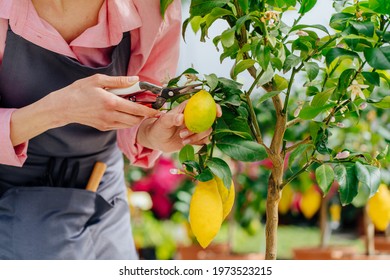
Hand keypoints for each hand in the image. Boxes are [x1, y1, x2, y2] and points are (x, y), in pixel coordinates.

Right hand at [10, 74, 158, 145]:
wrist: (63, 107)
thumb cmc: (79, 91)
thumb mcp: (98, 80)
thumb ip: (119, 81)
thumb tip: (136, 79)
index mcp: (111, 103)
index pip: (137, 109)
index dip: (150, 110)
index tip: (158, 110)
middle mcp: (111, 116)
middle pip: (136, 119)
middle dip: (144, 114)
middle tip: (148, 106)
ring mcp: (107, 124)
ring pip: (129, 124)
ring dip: (136, 118)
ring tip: (137, 108)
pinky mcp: (103, 128)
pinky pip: (120, 126)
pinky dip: (126, 121)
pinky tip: (124, 112)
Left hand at [137, 101, 221, 152]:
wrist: (157, 140)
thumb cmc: (159, 127)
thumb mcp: (163, 121)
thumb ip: (172, 118)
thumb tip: (181, 118)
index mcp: (188, 108)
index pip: (205, 104)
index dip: (214, 107)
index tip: (217, 114)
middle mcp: (195, 116)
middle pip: (209, 119)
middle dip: (200, 128)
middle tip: (184, 133)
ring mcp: (196, 127)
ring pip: (207, 131)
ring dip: (197, 136)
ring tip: (182, 139)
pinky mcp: (196, 137)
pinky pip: (204, 140)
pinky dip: (197, 143)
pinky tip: (185, 143)